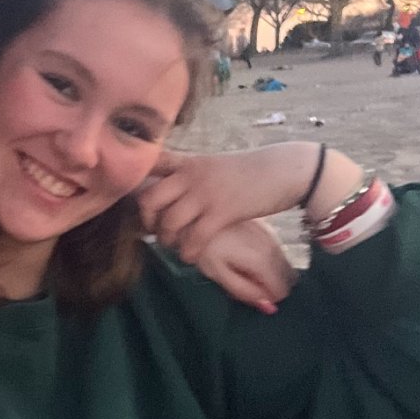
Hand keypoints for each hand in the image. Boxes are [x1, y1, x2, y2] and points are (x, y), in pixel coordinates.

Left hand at [140, 144, 325, 261]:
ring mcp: (205, 194)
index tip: (136, 199)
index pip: (150, 164)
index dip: (134, 181)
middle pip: (148, 199)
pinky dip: (188, 252)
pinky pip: (194, 238)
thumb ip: (190, 176)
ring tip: (177, 245)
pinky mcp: (223, 212)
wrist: (285, 170)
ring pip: (169, 223)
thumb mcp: (214, 166)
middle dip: (146, 221)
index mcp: (188, 162)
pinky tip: (191, 256)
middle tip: (156, 231)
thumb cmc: (250, 171)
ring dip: (168, 241)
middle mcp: (191, 176)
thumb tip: (171, 193)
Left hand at [191, 219, 295, 313]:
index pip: (281, 291)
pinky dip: (266, 263)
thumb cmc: (203, 247)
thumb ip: (244, 291)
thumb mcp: (218, 274)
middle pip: (287, 279)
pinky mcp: (268, 231)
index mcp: (262, 260)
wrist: (197, 215)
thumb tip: (270, 307)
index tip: (244, 290)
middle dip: (268, 287)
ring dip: (267, 275)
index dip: (264, 298)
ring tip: (241, 268)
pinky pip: (276, 255)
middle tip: (242, 280)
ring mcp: (272, 237)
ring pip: (283, 267)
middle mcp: (273, 247)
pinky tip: (244, 257)